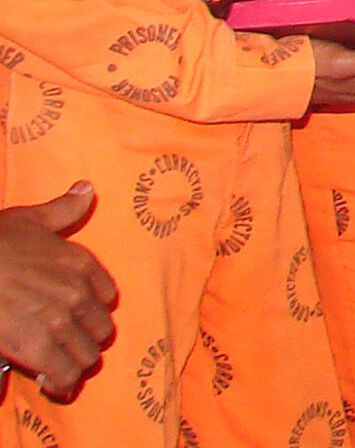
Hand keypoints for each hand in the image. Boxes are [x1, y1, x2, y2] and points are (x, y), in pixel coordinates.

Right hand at [0, 184, 116, 399]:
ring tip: (57, 367)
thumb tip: (86, 189)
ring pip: (86, 357)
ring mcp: (59, 322)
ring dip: (73, 365)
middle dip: (84, 341)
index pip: (107, 298)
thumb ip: (62, 210)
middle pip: (100, 331)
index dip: (91, 310)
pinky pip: (64, 376)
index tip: (76, 317)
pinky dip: (60, 384)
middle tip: (64, 347)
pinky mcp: (37, 349)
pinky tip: (49, 384)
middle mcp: (77, 293)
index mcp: (80, 263)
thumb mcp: (28, 220)